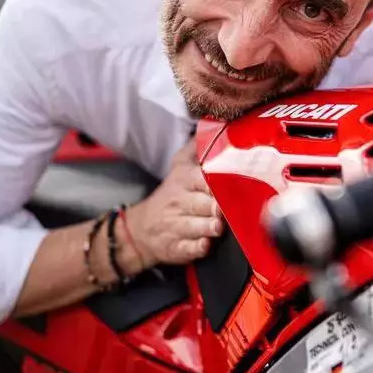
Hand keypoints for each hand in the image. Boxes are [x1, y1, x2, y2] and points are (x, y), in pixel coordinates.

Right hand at [123, 138, 223, 269]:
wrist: (141, 229)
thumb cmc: (172, 195)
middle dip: (215, 206)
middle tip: (226, 207)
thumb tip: (212, 124)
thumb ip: (196, 148)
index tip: (230, 182)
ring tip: (218, 226)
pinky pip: (188, 248)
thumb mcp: (179, 166)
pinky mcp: (177, 247)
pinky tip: (205, 245)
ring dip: (209, 227)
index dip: (215, 181)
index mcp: (184, 181)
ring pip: (195, 226)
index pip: (201, 178)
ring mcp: (177, 226)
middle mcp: (180, 203)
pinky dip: (197, 248)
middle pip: (201, 204)